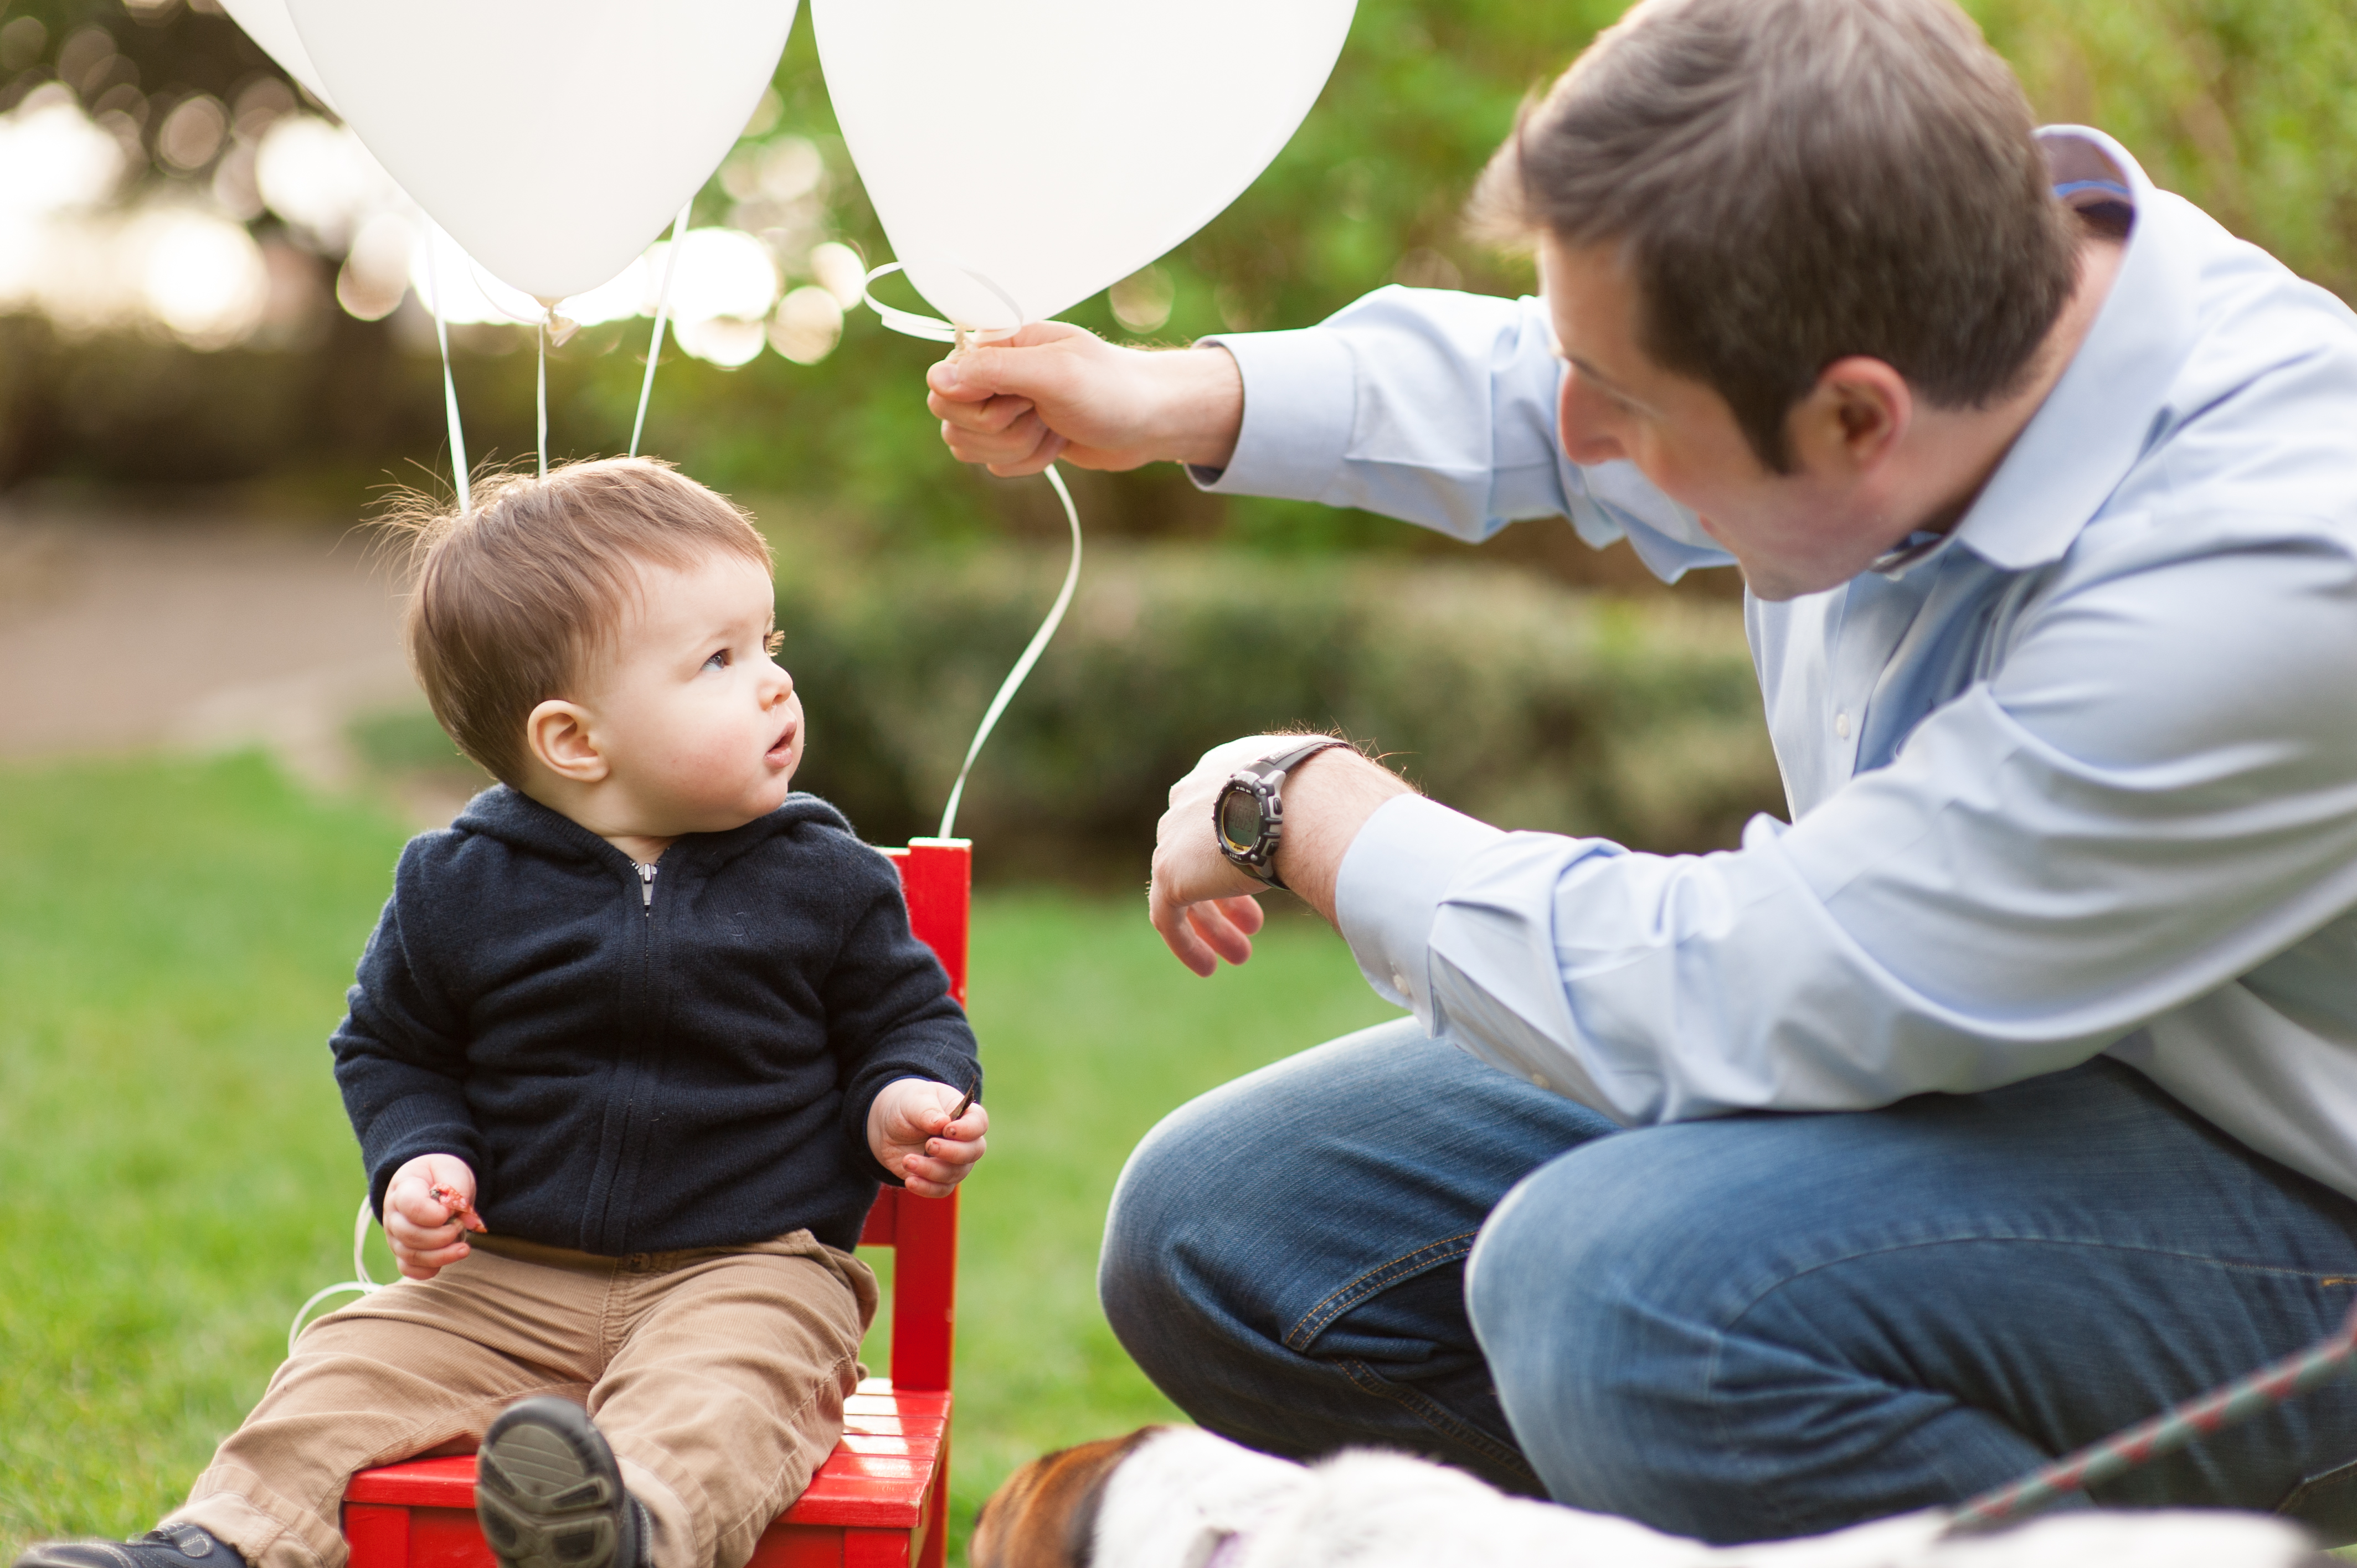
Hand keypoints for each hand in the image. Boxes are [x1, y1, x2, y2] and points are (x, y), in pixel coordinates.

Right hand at [383, 1153, 486, 1280]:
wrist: (433, 1181)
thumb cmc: (442, 1174)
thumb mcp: (452, 1169)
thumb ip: (457, 1189)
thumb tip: (462, 1216)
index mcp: (403, 1187)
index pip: (410, 1205)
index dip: (434, 1214)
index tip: (450, 1211)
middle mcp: (393, 1214)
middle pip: (409, 1234)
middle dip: (441, 1236)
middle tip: (461, 1226)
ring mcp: (395, 1235)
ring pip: (410, 1255)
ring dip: (441, 1255)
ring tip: (464, 1247)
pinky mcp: (403, 1251)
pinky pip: (408, 1269)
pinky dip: (428, 1270)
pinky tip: (448, 1258)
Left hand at [867, 1077, 988, 1199]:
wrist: (890, 1127)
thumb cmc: (909, 1107)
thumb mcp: (914, 1101)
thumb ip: (927, 1111)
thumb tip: (942, 1123)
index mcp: (965, 1115)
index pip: (979, 1124)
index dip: (967, 1130)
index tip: (947, 1130)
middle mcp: (965, 1141)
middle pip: (973, 1152)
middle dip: (952, 1152)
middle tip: (929, 1145)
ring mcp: (954, 1162)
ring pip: (955, 1173)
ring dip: (931, 1170)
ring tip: (907, 1161)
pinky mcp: (939, 1179)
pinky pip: (941, 1189)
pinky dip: (926, 1188)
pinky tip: (910, 1181)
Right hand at [925, 323, 1242, 476]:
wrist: (1151, 421)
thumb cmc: (1113, 389)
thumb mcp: (1055, 373)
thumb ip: (994, 371)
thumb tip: (935, 379)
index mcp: (996, 346)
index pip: (943, 385)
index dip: (979, 406)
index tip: (1022, 400)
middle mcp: (992, 375)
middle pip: (952, 421)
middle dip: (1002, 431)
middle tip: (1043, 413)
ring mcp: (1002, 408)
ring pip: (971, 447)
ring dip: (1019, 448)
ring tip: (1054, 426)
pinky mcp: (1014, 438)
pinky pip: (995, 464)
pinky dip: (1030, 461)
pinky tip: (1058, 442)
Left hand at [1149, 735, 1414, 975]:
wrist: (1309, 806)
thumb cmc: (1339, 798)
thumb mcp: (1327, 796)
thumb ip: (1326, 816)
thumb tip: (1375, 839)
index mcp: (1232, 765)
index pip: (1224, 810)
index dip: (1242, 850)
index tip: (1265, 883)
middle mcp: (1196, 793)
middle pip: (1199, 848)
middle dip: (1228, 891)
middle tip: (1254, 925)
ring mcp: (1176, 833)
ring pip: (1184, 886)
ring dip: (1215, 923)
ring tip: (1241, 955)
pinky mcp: (1170, 871)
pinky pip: (1167, 915)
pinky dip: (1186, 942)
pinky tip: (1208, 968)